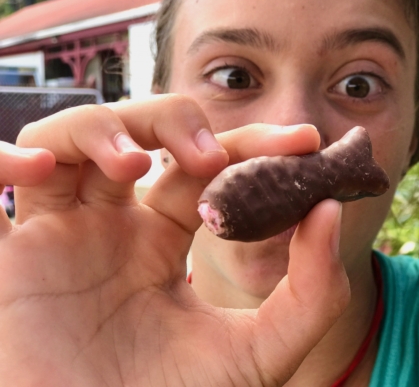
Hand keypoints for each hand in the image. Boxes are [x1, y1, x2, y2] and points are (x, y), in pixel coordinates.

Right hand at [0, 95, 349, 385]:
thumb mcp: (261, 352)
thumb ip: (310, 292)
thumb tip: (330, 210)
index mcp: (163, 237)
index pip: (206, 164)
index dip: (251, 144)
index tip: (302, 139)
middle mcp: (110, 223)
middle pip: (134, 129)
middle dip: (170, 122)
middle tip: (205, 158)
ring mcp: (56, 232)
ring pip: (65, 139)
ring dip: (96, 131)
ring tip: (130, 167)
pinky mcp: (6, 256)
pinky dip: (2, 161)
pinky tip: (31, 171)